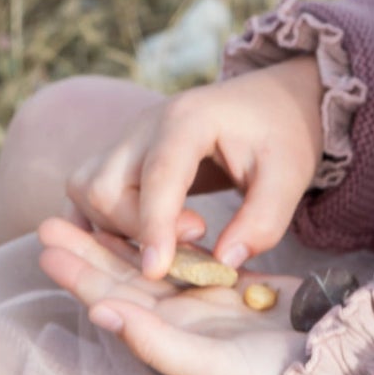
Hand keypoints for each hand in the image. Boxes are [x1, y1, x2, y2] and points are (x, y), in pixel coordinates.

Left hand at [37, 217, 306, 374]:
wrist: (332, 367)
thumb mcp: (208, 369)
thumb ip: (155, 343)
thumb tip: (102, 314)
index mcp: (167, 339)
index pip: (112, 300)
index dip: (78, 274)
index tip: (45, 246)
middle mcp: (180, 321)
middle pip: (123, 279)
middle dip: (88, 251)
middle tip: (50, 221)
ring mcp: (206, 303)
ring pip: (153, 263)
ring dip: (121, 240)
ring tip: (89, 213)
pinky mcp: (234, 286)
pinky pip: (193, 257)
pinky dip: (170, 238)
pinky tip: (151, 219)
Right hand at [64, 59, 324, 280]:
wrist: (268, 103)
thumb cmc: (280, 135)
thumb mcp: (289, 175)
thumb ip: (263, 220)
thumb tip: (223, 263)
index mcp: (188, 119)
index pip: (158, 175)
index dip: (154, 226)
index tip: (158, 271)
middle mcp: (144, 125)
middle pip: (104, 185)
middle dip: (136, 229)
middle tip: (196, 237)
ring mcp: (126, 138)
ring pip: (85, 190)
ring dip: (115, 228)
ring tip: (172, 237)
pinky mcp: (119, 155)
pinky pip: (84, 192)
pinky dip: (99, 222)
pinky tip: (136, 241)